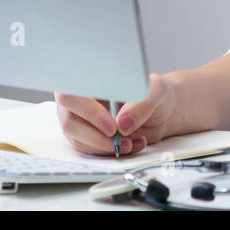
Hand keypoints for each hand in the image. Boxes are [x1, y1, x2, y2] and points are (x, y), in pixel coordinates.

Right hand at [54, 73, 180, 156]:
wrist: (160, 108)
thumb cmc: (153, 91)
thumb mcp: (157, 90)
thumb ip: (143, 103)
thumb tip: (123, 123)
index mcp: (91, 77)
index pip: (71, 91)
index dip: (87, 111)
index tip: (112, 126)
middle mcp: (81, 97)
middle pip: (69, 120)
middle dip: (96, 136)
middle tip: (118, 139)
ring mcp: (81, 117)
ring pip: (78, 139)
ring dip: (104, 147)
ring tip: (129, 144)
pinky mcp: (87, 134)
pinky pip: (89, 149)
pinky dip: (109, 151)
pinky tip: (129, 145)